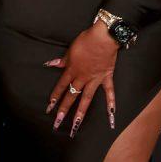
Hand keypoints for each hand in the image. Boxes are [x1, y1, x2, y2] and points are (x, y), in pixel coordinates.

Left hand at [45, 23, 117, 137]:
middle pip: (71, 96)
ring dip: (81, 112)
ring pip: (86, 98)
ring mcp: (95, 79)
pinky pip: (109, 92)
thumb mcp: (70, 49)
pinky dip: (111, 103)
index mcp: (72, 70)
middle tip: (57, 123)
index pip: (61, 86)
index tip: (49, 108)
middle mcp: (82, 77)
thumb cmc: (86, 40)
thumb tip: (51, 64)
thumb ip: (62, 60)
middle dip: (63, 110)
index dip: (54, 97)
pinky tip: (111, 116)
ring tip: (76, 125)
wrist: (104, 36)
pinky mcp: (106, 77)